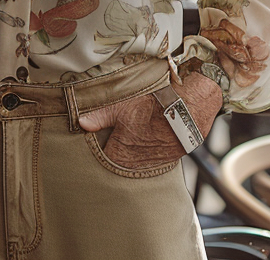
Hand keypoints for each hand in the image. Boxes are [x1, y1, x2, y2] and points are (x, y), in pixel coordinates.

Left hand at [77, 73, 222, 169]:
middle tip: (115, 139)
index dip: (100, 152)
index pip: (105, 162)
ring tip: (134, 137)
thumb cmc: (151, 104)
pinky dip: (153, 149)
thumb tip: (81, 124)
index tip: (98, 143)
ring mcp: (159, 161)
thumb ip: (100, 117)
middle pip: (124, 165)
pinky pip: (159, 157)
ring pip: (142, 162)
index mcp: (123, 154)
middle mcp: (140, 163)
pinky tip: (151, 136)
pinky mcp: (174, 156)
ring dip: (137, 152)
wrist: (188, 105)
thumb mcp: (120, 106)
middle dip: (118, 154)